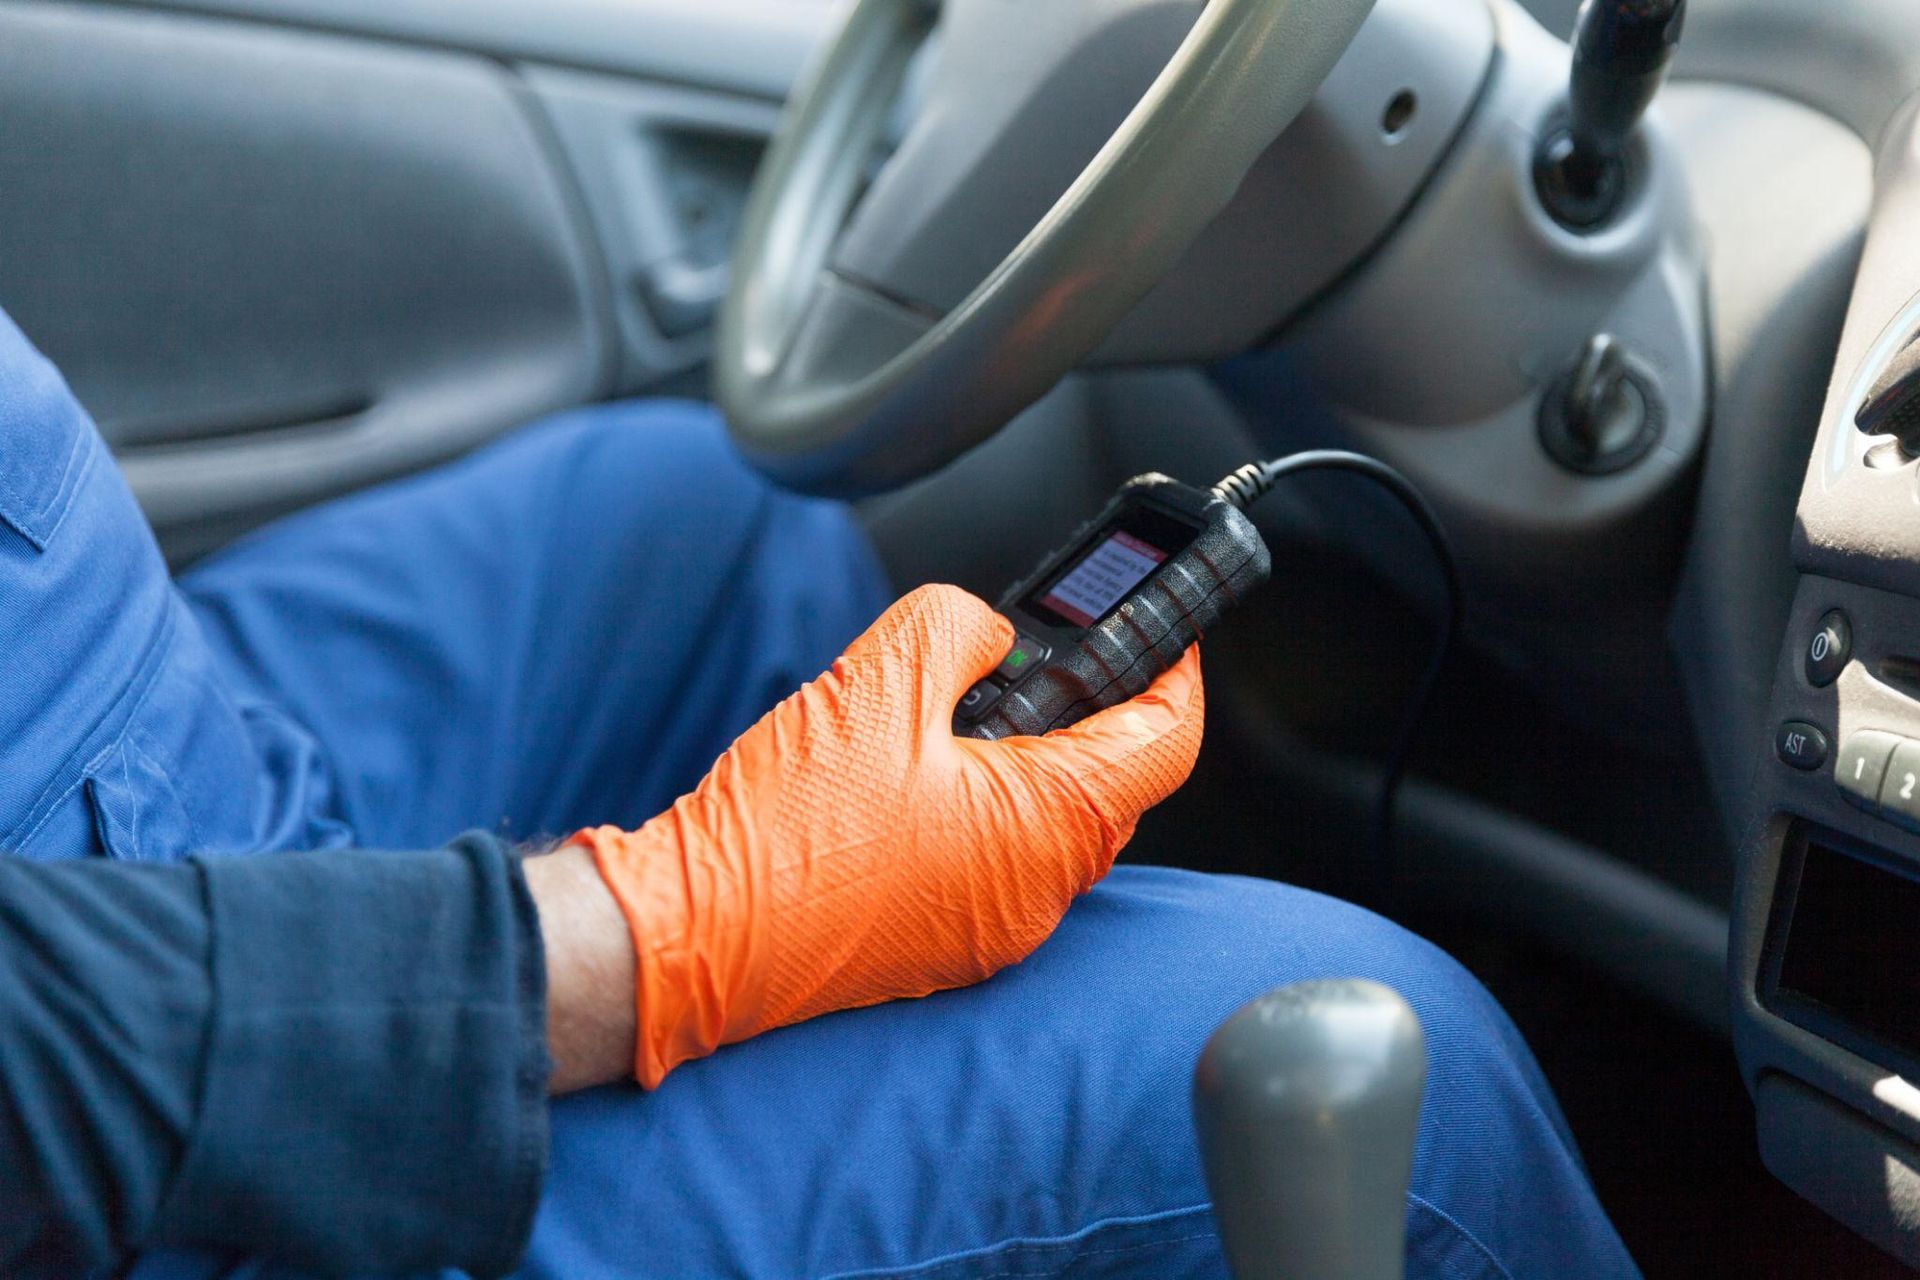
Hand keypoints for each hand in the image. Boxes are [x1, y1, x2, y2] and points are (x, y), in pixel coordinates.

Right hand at [573, 584, 1204, 1086]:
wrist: (692, 937)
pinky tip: (909, 777)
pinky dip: (980, 810)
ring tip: (949, 711)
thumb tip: (989, 634)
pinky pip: (996, 864)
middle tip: (1034, 656)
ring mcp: (993, 931)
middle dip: (1084, 709)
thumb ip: (957, 626)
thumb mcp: (877, 680)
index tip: (1158, 633)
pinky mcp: (942, 947)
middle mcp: (1039, 893)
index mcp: (1050, 826)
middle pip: (1110, 781)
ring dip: (1023, 760)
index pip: (1167, 740)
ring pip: (1048, 824)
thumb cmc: (783, 828)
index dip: (1172, 671)